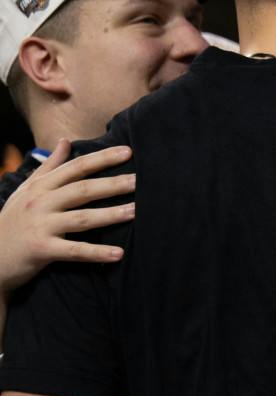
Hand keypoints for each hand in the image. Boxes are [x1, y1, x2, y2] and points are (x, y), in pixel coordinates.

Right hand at [0, 140, 135, 294]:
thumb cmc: (14, 220)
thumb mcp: (28, 189)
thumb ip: (49, 167)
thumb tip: (65, 141)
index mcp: (41, 186)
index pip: (75, 168)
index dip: (102, 159)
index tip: (128, 151)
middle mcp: (41, 202)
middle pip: (82, 190)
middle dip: (112, 184)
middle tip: (141, 180)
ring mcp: (41, 225)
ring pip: (81, 218)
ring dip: (110, 215)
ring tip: (136, 212)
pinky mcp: (42, 249)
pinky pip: (74, 250)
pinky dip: (96, 253)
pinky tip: (119, 254)